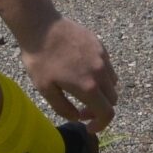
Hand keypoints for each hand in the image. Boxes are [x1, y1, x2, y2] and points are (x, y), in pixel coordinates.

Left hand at [18, 16, 118, 132]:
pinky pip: (107, 65)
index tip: (89, 126)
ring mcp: (102, 56)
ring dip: (102, 92)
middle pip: (112, 99)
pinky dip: (101, 75)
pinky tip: (82, 70)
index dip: (101, 125)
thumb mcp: (45, 89)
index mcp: (88, 87)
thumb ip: (63, 108)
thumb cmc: (40, 59)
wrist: (41, 26)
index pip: (107, 113)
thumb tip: (77, 117)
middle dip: (100, 109)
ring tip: (83, 89)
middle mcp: (101, 72)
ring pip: (112, 82)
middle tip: (81, 109)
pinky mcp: (99, 44)